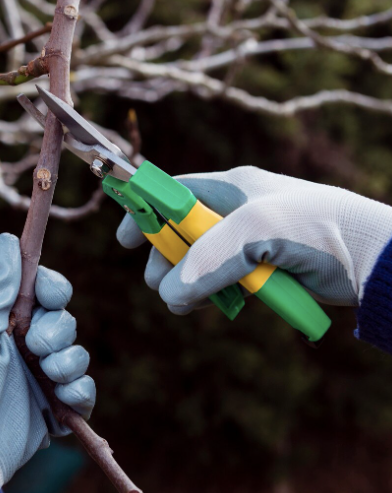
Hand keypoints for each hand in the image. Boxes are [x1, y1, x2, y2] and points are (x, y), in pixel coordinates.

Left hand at [0, 233, 94, 488]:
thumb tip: (7, 240)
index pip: (37, 288)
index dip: (50, 287)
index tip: (47, 295)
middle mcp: (17, 345)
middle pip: (61, 318)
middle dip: (58, 329)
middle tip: (38, 347)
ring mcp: (35, 379)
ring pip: (76, 352)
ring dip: (69, 361)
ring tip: (49, 377)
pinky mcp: (51, 410)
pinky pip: (82, 389)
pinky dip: (79, 391)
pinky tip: (64, 398)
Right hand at [117, 166, 391, 312]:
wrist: (372, 259)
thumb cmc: (316, 229)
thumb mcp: (255, 232)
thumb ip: (206, 258)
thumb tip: (170, 292)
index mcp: (231, 186)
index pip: (172, 192)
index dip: (144, 212)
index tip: (125, 241)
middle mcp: (238, 210)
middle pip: (180, 233)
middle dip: (163, 260)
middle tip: (159, 285)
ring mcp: (252, 241)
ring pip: (201, 263)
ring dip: (188, 284)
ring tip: (188, 305)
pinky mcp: (267, 269)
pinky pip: (227, 283)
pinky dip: (217, 296)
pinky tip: (222, 306)